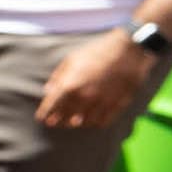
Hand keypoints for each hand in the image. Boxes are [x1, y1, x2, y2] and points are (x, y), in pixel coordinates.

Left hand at [35, 35, 158, 128]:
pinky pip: (103, 121)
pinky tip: (93, 119)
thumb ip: (58, 76)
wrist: (129, 48)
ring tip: (75, 120)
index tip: (43, 118)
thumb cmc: (98, 51)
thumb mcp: (72, 59)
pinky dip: (95, 122)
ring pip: (84, 122)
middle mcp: (84, 96)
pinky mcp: (117, 104)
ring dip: (77, 122)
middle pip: (66, 117)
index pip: (51, 107)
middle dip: (59, 120)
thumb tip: (48, 91)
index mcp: (70, 84)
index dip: (45, 114)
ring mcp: (101, 101)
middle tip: (56, 121)